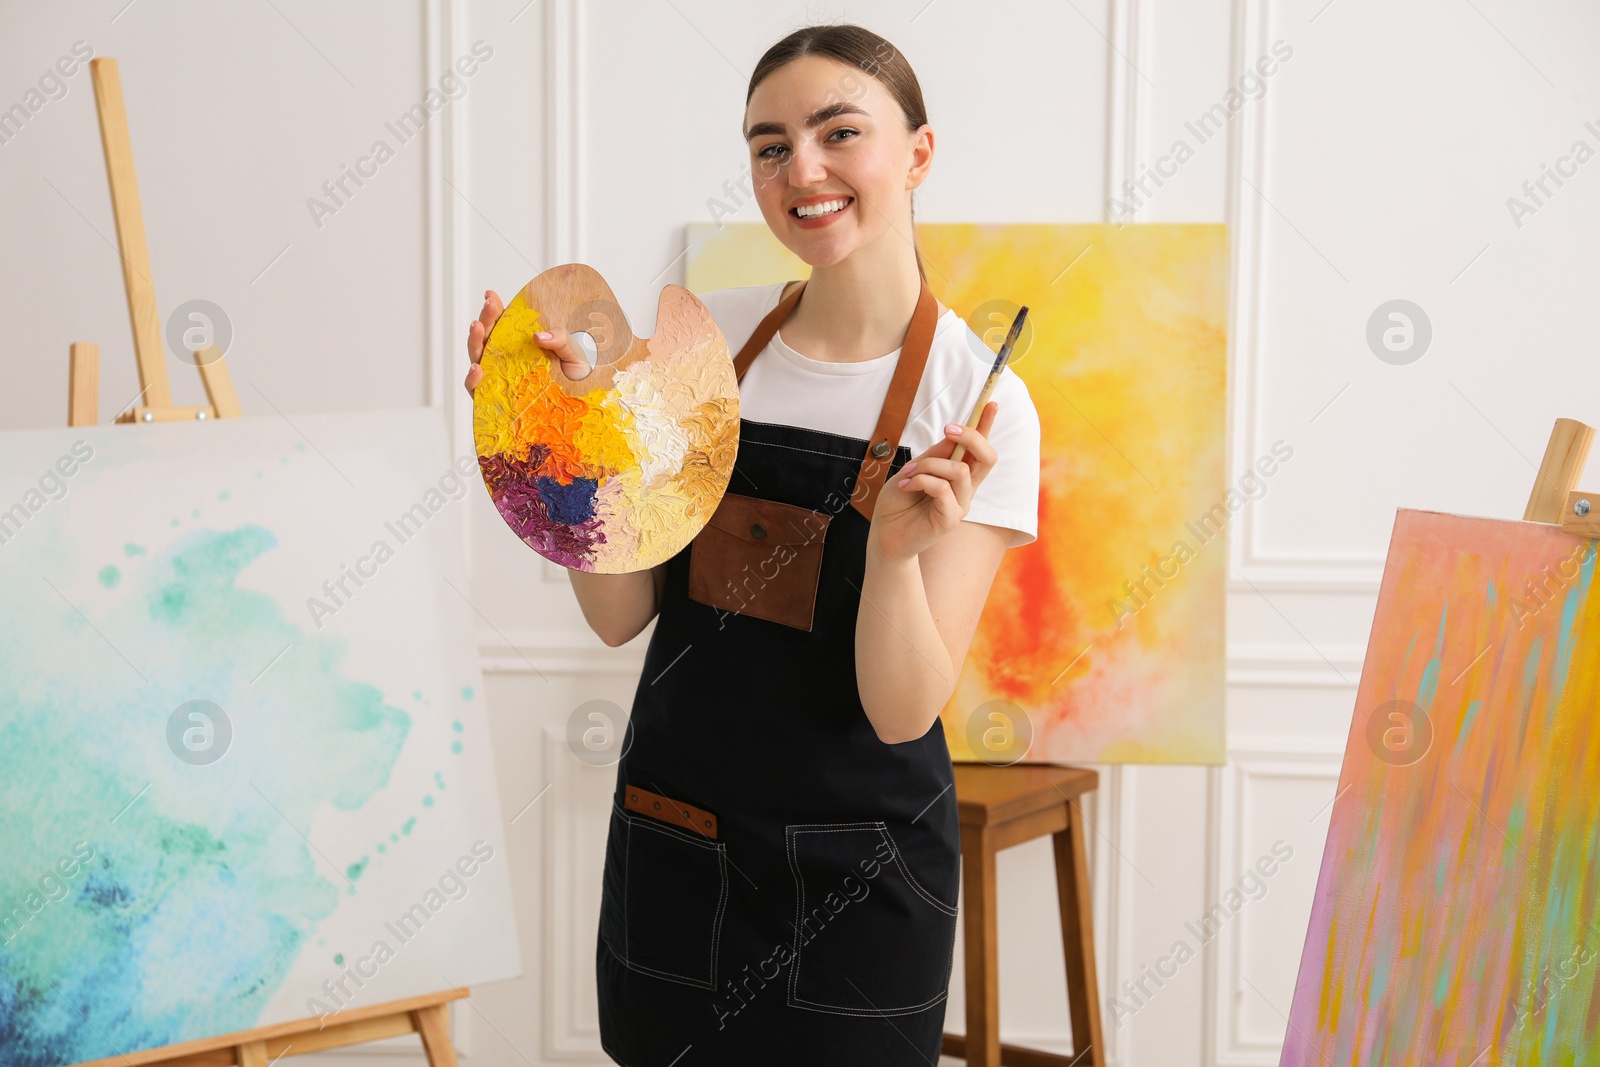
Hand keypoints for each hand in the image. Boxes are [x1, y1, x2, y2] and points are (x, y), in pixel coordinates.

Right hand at [464, 289, 591, 396]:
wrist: (583, 405)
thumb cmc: (576, 376)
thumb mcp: (573, 351)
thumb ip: (559, 339)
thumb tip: (537, 336)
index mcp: (521, 345)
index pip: (502, 324)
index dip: (493, 309)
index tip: (491, 295)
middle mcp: (506, 360)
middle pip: (487, 338)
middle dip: (485, 320)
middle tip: (489, 306)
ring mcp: (500, 379)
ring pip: (477, 359)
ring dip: (474, 342)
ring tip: (477, 327)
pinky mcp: (496, 400)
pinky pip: (479, 390)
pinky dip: (473, 379)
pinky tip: (477, 368)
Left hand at [867, 401, 999, 561]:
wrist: (883, 535)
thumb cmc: (897, 503)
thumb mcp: (913, 470)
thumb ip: (934, 456)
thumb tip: (953, 436)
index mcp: (958, 476)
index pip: (979, 449)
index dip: (986, 426)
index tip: (991, 402)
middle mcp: (965, 489)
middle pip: (988, 457)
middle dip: (972, 436)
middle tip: (948, 429)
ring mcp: (961, 505)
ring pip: (960, 470)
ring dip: (930, 465)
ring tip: (909, 474)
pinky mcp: (951, 519)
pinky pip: (943, 489)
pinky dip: (922, 481)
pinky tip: (908, 487)